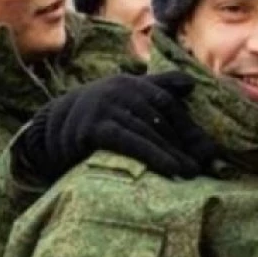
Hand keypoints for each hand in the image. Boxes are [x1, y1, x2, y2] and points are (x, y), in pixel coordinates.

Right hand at [14, 72, 218, 183]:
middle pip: (160, 118)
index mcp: (129, 83)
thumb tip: (191, 85)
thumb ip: (157, 89)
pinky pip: (130, 142)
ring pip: (148, 131)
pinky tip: (171, 170)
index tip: (207, 150)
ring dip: (172, 153)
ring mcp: (105, 106)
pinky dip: (153, 155)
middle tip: (204, 166)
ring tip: (190, 173)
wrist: (50, 129)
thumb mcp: (125, 100)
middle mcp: (119, 89)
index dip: (187, 126)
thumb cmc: (96, 118)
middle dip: (183, 144)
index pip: (166, 102)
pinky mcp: (93, 127)